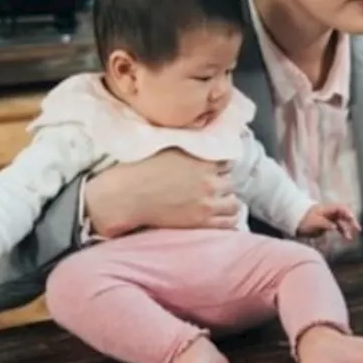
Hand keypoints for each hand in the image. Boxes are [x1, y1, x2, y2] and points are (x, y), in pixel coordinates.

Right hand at [84, 149, 240, 236]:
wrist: (127, 196)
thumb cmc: (142, 170)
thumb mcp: (170, 148)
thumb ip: (191, 147)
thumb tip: (200, 140)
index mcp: (203, 162)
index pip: (227, 163)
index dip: (220, 167)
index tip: (215, 171)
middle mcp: (209, 182)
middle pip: (231, 183)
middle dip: (223, 184)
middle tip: (214, 188)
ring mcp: (207, 204)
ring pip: (234, 203)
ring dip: (228, 201)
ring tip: (219, 203)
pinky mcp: (201, 222)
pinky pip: (229, 222)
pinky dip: (229, 220)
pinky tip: (222, 217)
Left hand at [297, 203, 360, 239]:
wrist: (295, 222)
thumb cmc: (304, 220)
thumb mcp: (314, 222)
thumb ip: (325, 224)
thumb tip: (335, 227)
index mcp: (327, 209)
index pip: (341, 208)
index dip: (348, 212)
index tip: (352, 219)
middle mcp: (330, 212)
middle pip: (344, 214)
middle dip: (351, 221)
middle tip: (358, 228)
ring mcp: (330, 218)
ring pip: (342, 221)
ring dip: (347, 228)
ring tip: (350, 238)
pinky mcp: (328, 224)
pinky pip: (338, 226)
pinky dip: (342, 231)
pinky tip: (345, 237)